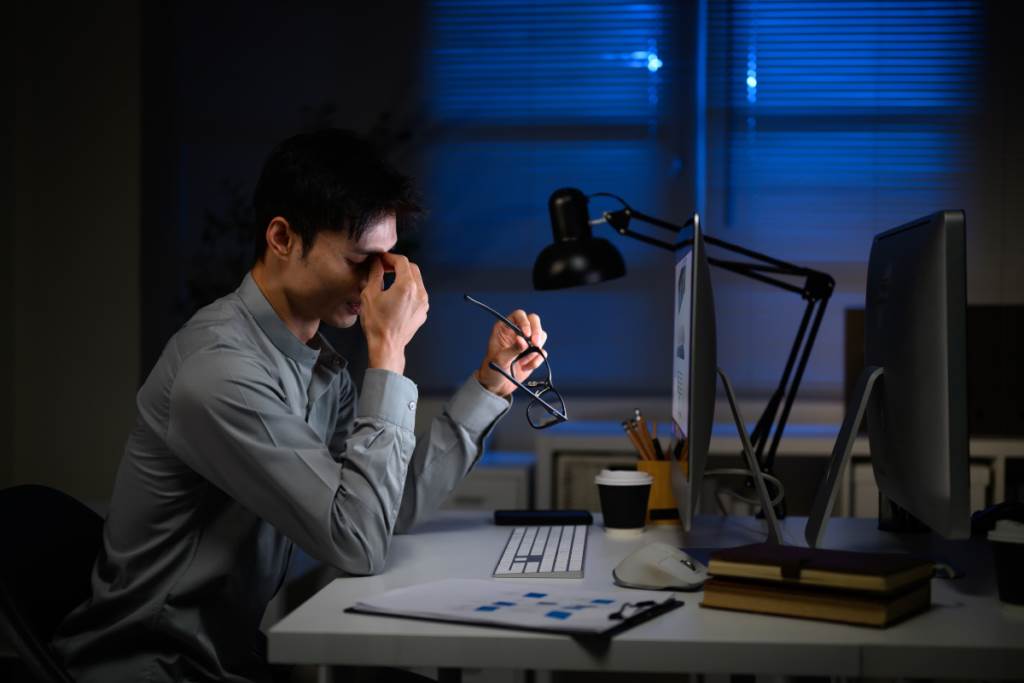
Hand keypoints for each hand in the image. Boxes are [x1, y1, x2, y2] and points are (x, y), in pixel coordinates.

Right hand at [360, 253, 428, 373]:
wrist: (387, 346)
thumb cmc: (377, 323)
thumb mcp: (369, 295)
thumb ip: (375, 274)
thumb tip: (376, 262)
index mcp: (407, 286)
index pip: (402, 261)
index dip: (389, 257)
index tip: (380, 259)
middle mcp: (420, 292)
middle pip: (412, 269)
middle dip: (399, 265)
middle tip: (385, 267)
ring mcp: (424, 303)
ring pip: (417, 281)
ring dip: (405, 276)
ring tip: (390, 280)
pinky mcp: (423, 312)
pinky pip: (418, 294)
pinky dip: (409, 289)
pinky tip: (397, 295)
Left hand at [475, 309, 547, 397]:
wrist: (497, 386)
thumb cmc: (492, 370)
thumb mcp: (500, 359)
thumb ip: (512, 349)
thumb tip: (523, 341)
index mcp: (505, 328)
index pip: (519, 315)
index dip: (525, 322)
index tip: (526, 334)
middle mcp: (517, 332)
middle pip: (534, 321)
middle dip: (537, 332)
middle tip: (536, 343)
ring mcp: (527, 342)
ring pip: (540, 336)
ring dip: (536, 348)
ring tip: (524, 360)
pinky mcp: (533, 353)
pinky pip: (542, 352)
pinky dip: (537, 360)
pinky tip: (525, 367)